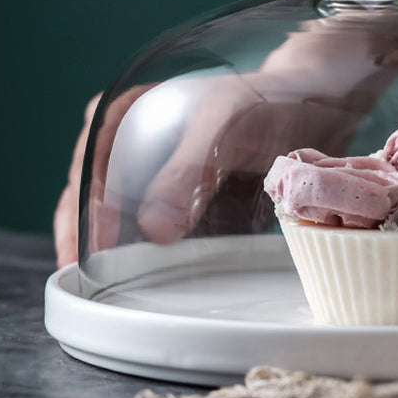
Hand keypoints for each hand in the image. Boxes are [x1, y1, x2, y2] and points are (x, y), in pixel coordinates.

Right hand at [54, 10, 397, 265]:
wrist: (316, 103)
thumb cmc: (268, 101)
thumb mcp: (226, 127)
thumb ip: (188, 172)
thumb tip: (151, 230)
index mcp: (126, 114)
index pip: (85, 173)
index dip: (80, 219)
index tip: (87, 261)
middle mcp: (134, 143)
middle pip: (96, 201)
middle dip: (93, 243)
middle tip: (100, 290)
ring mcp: (161, 173)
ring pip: (125, 219)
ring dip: (123, 256)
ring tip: (122, 296)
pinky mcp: (188, 196)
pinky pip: (164, 230)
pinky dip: (160, 257)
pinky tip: (162, 281)